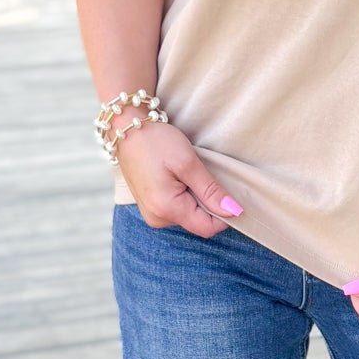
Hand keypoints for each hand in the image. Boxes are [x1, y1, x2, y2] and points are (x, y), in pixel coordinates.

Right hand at [117, 122, 243, 237]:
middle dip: (208, 203)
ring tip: (186, 173)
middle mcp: (157, 218)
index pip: (207, 228)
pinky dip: (184, 196)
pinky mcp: (150, 206)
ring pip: (188, 215)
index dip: (224, 214)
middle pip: (197, 222)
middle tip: (201, 175)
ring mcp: (152, 213)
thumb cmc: (155, 142)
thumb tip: (233, 211)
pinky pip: (176, 209)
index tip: (227, 191)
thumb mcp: (188, 163)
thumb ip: (211, 191)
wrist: (126, 130)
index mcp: (167, 209)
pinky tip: (178, 177)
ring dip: (196, 198)